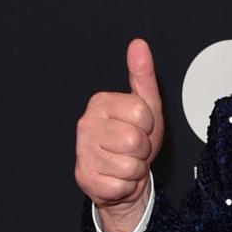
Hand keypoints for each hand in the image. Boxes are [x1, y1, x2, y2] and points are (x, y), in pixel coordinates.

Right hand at [74, 38, 163, 231]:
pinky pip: (121, 184)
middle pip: (135, 139)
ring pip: (129, 164)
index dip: (148, 125)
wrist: (123, 179)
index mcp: (101, 102)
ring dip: (135, 169)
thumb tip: (139, 45)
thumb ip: (143, 76)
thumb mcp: (145, 106)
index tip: (140, 128)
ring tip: (126, 162)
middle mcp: (86, 124)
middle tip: (133, 149)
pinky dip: (126, 186)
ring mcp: (83, 151)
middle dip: (142, 149)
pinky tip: (117, 178)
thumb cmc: (134, 142)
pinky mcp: (85, 177)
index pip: (142, 112)